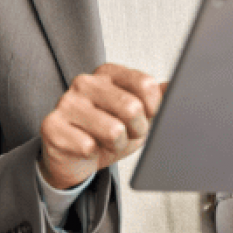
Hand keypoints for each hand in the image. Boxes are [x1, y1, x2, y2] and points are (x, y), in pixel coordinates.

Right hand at [38, 63, 165, 189]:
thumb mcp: (140, 115)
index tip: (147, 117)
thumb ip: (160, 98)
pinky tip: (87, 148)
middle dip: (138, 130)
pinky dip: (93, 154)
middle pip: (131, 107)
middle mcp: (85, 82)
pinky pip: (88, 146)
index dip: (154, 109)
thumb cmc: (109, 133)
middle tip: (128, 134)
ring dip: (117, 145)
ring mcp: (66, 102)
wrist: (74, 159)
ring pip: (113, 130)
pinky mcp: (51, 125)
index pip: (146, 84)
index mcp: (108, 72)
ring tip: (108, 142)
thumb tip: (180, 85)